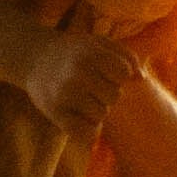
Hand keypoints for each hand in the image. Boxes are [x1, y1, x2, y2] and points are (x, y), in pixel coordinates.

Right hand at [22, 25, 137, 133]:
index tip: (105, 72)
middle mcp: (77, 74)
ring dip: (97, 110)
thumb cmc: (74, 51)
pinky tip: (82, 118)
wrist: (35, 57)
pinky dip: (89, 130)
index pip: (124, 74)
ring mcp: (65, 95)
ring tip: (84, 100)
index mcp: (90, 54)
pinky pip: (85, 133)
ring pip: (101, 115)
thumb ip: (126, 56)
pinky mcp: (55, 113)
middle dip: (107, 93)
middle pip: (114, 97)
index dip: (118, 75)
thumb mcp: (99, 43)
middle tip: (92, 86)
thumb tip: (141, 78)